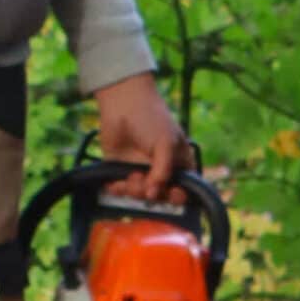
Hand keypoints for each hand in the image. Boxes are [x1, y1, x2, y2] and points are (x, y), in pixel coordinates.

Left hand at [92, 71, 190, 202]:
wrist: (123, 104)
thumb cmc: (152, 118)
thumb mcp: (166, 143)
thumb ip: (164, 171)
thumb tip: (154, 194)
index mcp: (178, 163)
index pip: (183, 188)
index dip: (179, 196)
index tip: (172, 194)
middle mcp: (159, 170)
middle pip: (160, 197)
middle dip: (154, 195)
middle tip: (148, 190)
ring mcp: (140, 171)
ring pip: (139, 195)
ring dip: (135, 191)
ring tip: (132, 177)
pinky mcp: (120, 170)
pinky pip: (119, 189)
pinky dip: (118, 190)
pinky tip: (116, 184)